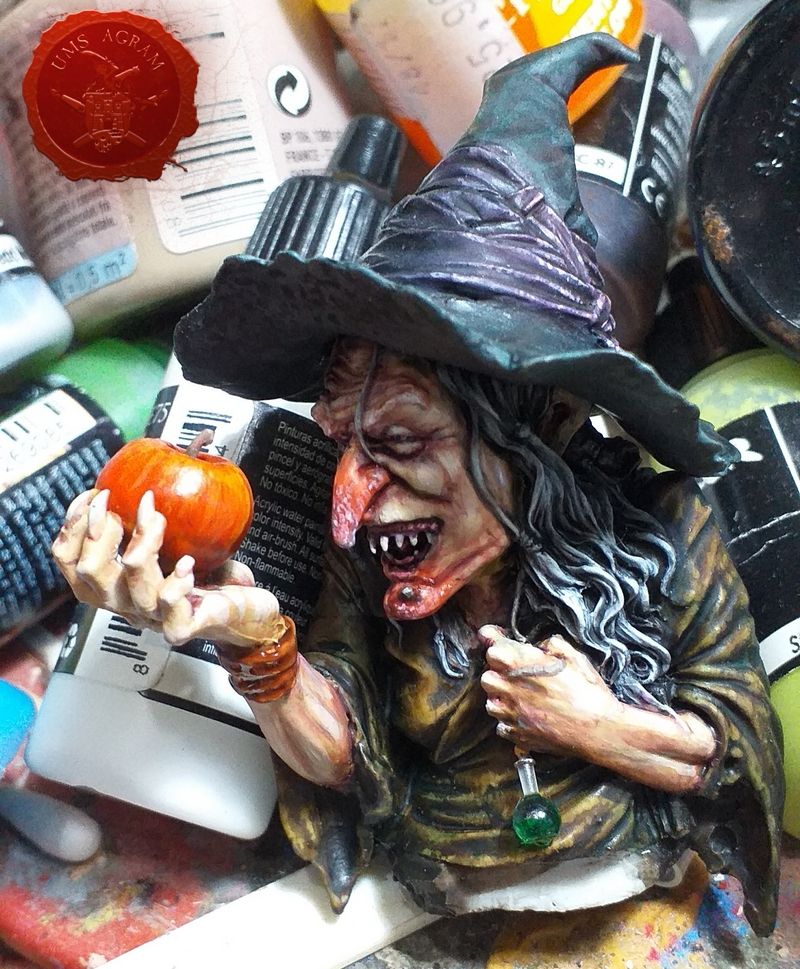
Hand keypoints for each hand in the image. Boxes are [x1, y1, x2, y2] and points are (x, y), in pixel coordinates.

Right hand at [52, 488, 284, 648]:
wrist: (246, 610)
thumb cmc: (210, 574)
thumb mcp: (174, 540)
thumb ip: (151, 518)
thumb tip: (142, 478)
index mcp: (116, 584)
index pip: (69, 561)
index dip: (73, 525)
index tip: (95, 493)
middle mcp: (126, 603)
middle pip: (89, 572)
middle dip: (101, 529)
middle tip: (124, 503)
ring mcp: (151, 618)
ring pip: (130, 580)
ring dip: (144, 541)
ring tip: (160, 519)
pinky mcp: (179, 628)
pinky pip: (168, 604)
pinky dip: (176, 579)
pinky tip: (187, 563)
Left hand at [479, 626, 619, 759]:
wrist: (598, 729)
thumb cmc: (587, 691)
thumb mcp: (573, 656)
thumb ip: (551, 645)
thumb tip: (541, 646)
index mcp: (519, 663)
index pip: (491, 645)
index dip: (491, 638)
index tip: (495, 638)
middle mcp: (509, 689)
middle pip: (486, 676)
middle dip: (497, 672)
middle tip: (515, 673)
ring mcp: (511, 714)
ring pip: (491, 703)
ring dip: (501, 698)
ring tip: (520, 697)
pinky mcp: (518, 735)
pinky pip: (502, 726)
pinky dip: (510, 721)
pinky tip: (526, 716)